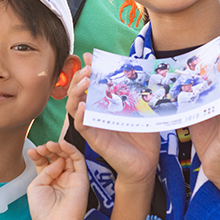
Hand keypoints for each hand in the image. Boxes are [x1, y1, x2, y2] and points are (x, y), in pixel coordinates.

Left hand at [27, 140, 88, 219]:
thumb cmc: (43, 211)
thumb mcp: (36, 187)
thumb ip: (45, 170)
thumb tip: (58, 161)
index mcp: (48, 180)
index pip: (45, 162)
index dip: (39, 154)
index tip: (32, 151)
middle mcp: (60, 177)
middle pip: (56, 157)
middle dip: (49, 149)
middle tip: (43, 147)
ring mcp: (71, 177)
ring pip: (68, 156)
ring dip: (59, 147)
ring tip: (51, 144)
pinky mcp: (82, 178)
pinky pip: (79, 160)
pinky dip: (71, 149)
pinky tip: (62, 144)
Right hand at [67, 55, 158, 185]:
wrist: (147, 162)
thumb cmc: (144, 136)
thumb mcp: (142, 108)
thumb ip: (136, 92)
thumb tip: (136, 72)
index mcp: (104, 105)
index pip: (89, 84)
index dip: (86, 70)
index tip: (89, 57)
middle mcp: (95, 114)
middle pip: (76, 92)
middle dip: (78, 78)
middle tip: (88, 68)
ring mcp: (93, 126)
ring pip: (73, 107)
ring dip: (75, 93)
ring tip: (84, 82)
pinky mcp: (95, 139)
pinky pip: (81, 126)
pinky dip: (80, 115)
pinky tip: (83, 106)